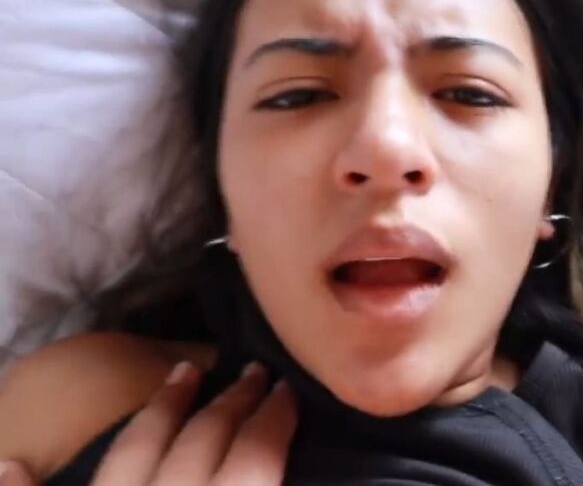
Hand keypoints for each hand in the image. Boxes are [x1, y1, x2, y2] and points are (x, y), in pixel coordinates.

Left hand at [0, 362, 297, 485]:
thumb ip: (258, 479)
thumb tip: (288, 465)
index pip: (254, 453)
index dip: (275, 418)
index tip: (290, 389)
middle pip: (200, 441)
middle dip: (232, 403)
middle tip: (256, 372)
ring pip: (132, 452)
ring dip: (158, 412)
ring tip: (181, 375)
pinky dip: (19, 482)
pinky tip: (8, 466)